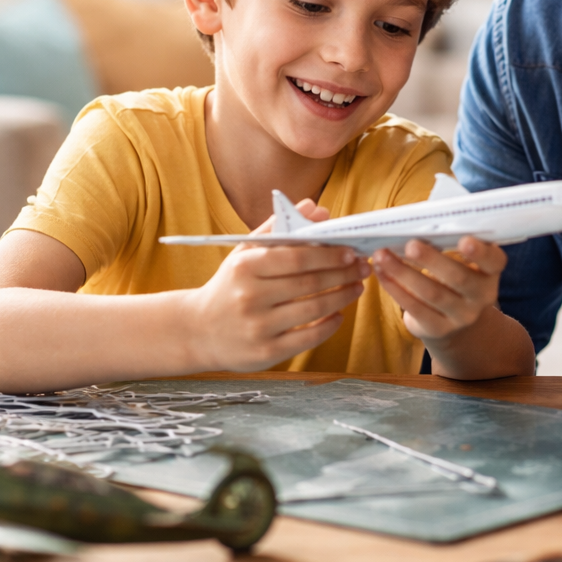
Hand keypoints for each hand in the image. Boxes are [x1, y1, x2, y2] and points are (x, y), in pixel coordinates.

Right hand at [185, 198, 367, 370]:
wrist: (198, 330)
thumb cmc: (231, 285)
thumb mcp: (246, 253)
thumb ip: (280, 228)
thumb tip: (316, 208)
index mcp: (244, 267)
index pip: (295, 258)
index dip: (328, 254)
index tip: (351, 250)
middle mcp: (249, 297)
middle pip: (309, 284)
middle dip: (343, 274)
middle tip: (363, 267)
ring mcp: (257, 327)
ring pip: (313, 311)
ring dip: (342, 297)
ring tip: (357, 287)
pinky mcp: (265, 352)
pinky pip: (308, 338)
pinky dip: (329, 325)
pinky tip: (339, 314)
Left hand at [370, 237, 506, 341]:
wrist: (458, 326)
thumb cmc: (455, 278)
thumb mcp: (464, 263)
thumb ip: (450, 244)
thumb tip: (417, 223)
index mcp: (490, 272)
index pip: (494, 261)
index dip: (480, 252)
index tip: (464, 240)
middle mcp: (481, 296)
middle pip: (458, 278)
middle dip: (432, 260)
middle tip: (410, 244)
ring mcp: (461, 316)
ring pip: (431, 293)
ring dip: (403, 272)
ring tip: (382, 255)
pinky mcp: (438, 328)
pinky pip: (415, 308)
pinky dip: (395, 288)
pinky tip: (381, 273)